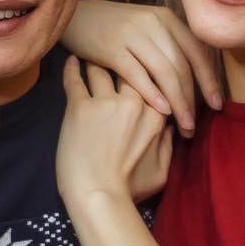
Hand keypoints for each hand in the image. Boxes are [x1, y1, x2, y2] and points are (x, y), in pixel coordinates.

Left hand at [57, 56, 173, 206]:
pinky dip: (72, 67)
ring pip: (102, 69)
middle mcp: (134, 102)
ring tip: (91, 50)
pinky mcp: (79, 108)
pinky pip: (75, 79)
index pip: (154, 82)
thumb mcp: (161, 172)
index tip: (141, 64)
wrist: (98, 197)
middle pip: (129, 69)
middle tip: (114, 48)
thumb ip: (168, 146)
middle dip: (122, 58)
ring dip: (96, 59)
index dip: (147, 71)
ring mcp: (105, 103)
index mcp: (156, 115)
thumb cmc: (129, 190)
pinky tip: (72, 58)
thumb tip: (173, 127)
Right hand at [60, 0, 221, 135]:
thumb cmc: (115, 28)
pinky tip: (161, 111)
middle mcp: (153, 23)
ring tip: (182, 125)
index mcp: (166, 18)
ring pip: (164, 72)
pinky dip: (152, 94)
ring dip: (177, 102)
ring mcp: (132, 33)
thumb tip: (193, 79)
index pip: (196, 52)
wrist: (76, 15)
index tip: (217, 104)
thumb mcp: (146, 27)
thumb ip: (168, 46)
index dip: (209, 80)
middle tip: (194, 126)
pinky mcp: (111, 46)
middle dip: (192, 99)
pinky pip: (137, 74)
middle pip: (181, 66)